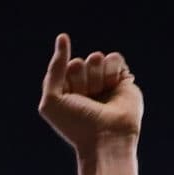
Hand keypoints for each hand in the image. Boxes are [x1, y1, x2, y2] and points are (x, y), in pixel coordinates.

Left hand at [38, 33, 142, 153]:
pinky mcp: (122, 79)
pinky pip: (114, 58)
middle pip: (79, 61)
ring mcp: (103, 81)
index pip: (63, 67)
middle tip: (87, 99)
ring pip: (97, 58)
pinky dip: (112, 71)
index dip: (68, 81)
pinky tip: (113, 86)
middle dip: (82, 79)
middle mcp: (83, 84)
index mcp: (65, 89)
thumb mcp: (52, 98)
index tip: (72, 100)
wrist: (105, 137)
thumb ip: (55, 68)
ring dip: (97, 76)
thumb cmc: (75, 124)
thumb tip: (63, 37)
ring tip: (100, 95)